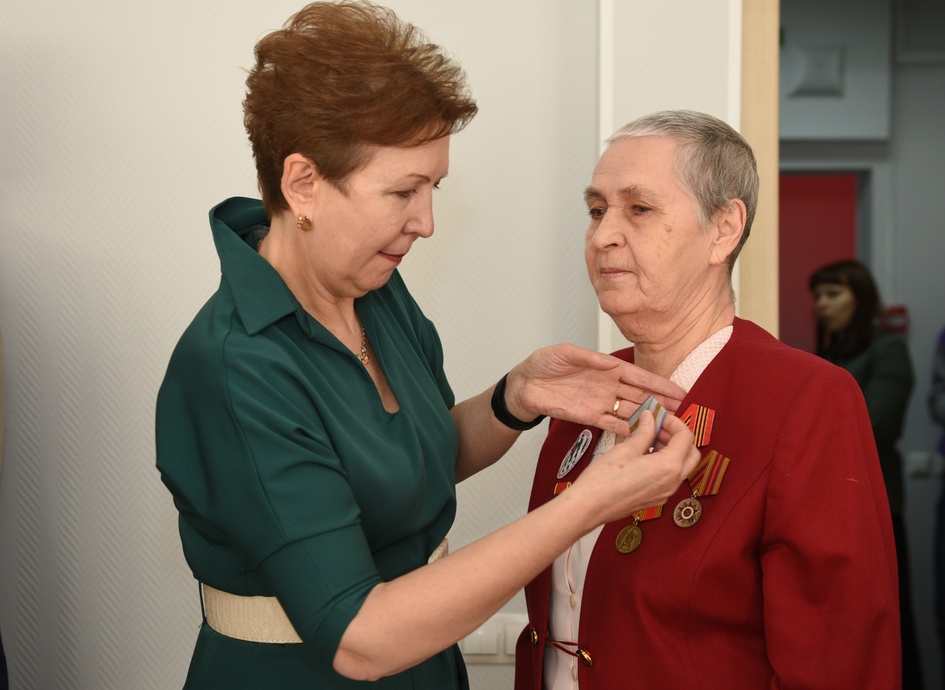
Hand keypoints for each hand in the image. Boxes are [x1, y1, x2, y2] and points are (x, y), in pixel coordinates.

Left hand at [504, 343, 686, 434]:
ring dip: (649, 418)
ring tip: (669, 426)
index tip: (679, 390)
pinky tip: (641, 436)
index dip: (659, 383)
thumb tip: (612, 363)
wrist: (523, 385)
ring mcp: (599, 403)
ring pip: (630, 411)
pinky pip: (611, 425)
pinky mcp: (588, 417)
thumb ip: (589, 357)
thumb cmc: (542, 364)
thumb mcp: (564, 352)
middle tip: (683, 411)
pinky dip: (625, 430)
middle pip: (641, 395)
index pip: (638, 376)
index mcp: (606, 368)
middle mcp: (607, 386)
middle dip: (662, 403)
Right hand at [568, 411, 699, 526]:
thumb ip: (644, 432)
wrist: (590, 506)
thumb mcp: (626, 449)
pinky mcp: (655, 499)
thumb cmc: (604, 480)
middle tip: (659, 427)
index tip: (660, 417)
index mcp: (669, 467)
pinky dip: (664, 463)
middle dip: (679, 437)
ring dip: (671, 450)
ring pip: (681, 467)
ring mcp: (665, 493)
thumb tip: (650, 419)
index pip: (686, 438)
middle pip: (691, 454)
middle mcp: (672, 482)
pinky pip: (669, 478)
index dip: (674, 423)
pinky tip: (643, 456)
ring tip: (649, 439)